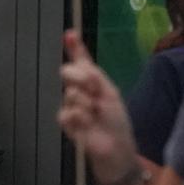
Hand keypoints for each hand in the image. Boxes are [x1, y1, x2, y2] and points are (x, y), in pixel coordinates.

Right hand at [57, 31, 139, 184]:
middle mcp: (81, 90)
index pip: (82, 62)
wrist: (116, 150)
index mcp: (94, 82)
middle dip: (79, 76)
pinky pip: (66, 112)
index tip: (69, 34)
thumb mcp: (111, 96)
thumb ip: (96, 78)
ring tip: (96, 117)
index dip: (76, 48)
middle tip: (93, 89)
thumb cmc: (117, 123)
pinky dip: (79, 117)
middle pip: (69, 72)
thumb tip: (81, 63)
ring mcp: (72, 105)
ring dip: (86, 104)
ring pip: (70, 93)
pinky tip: (86, 125)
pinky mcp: (67, 122)